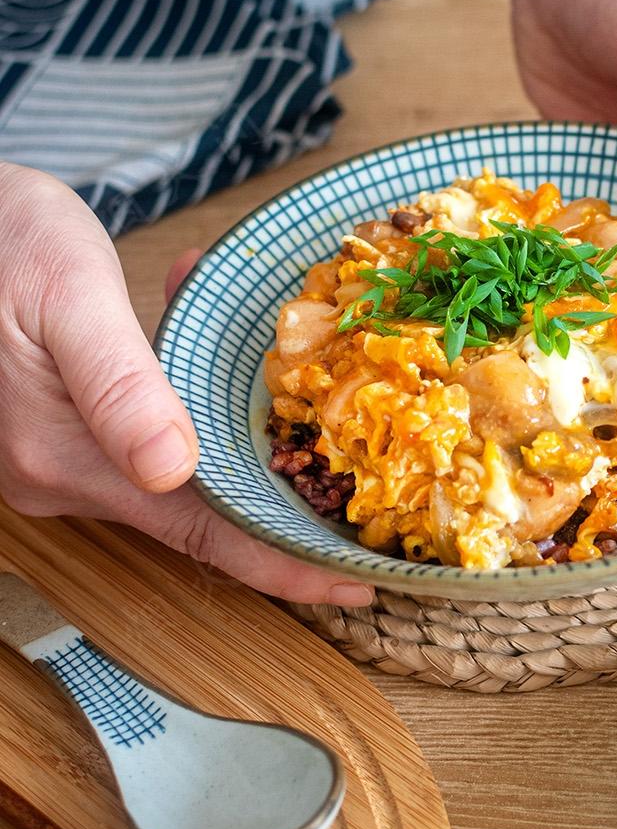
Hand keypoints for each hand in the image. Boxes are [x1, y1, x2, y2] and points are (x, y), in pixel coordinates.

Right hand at [0, 165, 372, 606]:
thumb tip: (171, 468)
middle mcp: (60, 473)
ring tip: (322, 426)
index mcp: (64, 457)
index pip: (200, 535)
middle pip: (199, 514)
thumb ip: (119, 382)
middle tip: (368, 513)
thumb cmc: (2, 241)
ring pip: (183, 467)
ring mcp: (60, 453)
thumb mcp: (67, 296)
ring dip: (245, 441)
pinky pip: (152, 427)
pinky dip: (197, 397)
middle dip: (283, 510)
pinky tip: (221, 345)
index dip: (281, 565)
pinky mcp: (63, 424)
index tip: (355, 588)